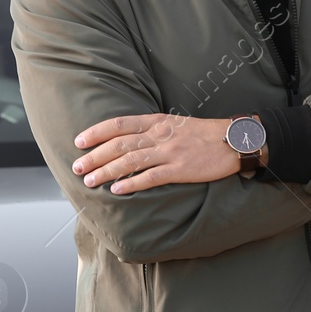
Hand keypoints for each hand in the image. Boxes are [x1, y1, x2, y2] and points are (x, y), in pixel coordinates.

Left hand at [71, 114, 248, 194]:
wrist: (233, 141)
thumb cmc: (204, 134)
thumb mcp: (175, 123)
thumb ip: (152, 129)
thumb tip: (127, 139)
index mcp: (157, 121)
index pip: (120, 124)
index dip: (97, 132)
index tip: (79, 141)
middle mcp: (160, 135)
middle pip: (120, 144)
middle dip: (95, 156)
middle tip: (76, 166)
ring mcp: (170, 152)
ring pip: (130, 161)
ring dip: (106, 171)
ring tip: (90, 180)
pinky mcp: (181, 169)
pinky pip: (151, 177)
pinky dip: (132, 184)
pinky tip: (117, 190)